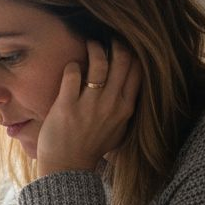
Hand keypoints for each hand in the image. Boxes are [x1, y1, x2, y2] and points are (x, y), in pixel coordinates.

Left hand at [35, 41, 141, 175]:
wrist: (68, 167)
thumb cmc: (91, 147)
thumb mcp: (118, 129)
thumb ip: (125, 107)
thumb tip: (130, 85)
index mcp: (125, 108)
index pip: (138, 71)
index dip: (133, 53)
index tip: (126, 44)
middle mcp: (111, 104)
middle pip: (122, 61)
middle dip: (117, 43)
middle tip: (109, 37)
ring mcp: (89, 105)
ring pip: (99, 64)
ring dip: (95, 48)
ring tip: (91, 43)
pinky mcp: (67, 106)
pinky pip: (73, 74)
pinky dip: (73, 65)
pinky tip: (72, 65)